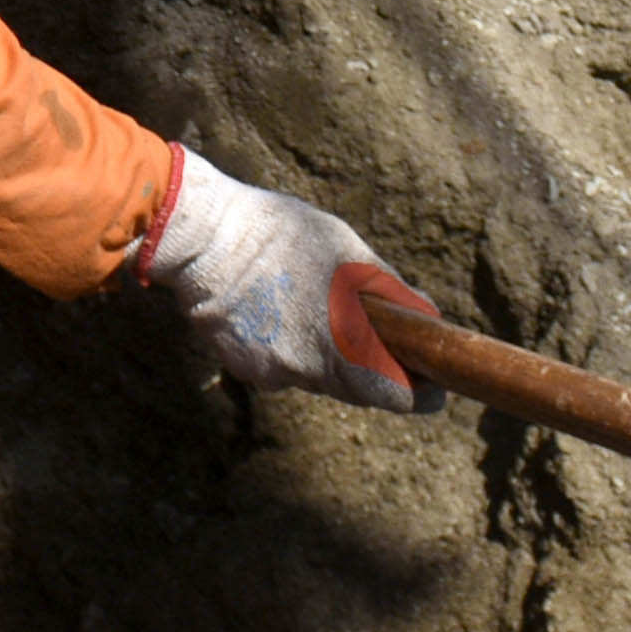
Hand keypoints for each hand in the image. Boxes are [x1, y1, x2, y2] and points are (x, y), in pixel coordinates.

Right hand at [138, 150, 435, 409]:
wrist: (201, 238)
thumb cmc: (280, 235)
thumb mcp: (343, 248)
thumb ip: (386, 289)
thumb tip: (426, 317)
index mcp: (343, 343)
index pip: (397, 396)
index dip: (418, 392)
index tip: (429, 380)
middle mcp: (310, 370)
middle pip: (358, 390)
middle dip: (373, 368)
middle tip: (371, 331)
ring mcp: (274, 372)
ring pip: (317, 376)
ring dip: (324, 352)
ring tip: (306, 301)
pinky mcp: (244, 367)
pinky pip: (280, 366)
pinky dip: (284, 345)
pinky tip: (271, 308)